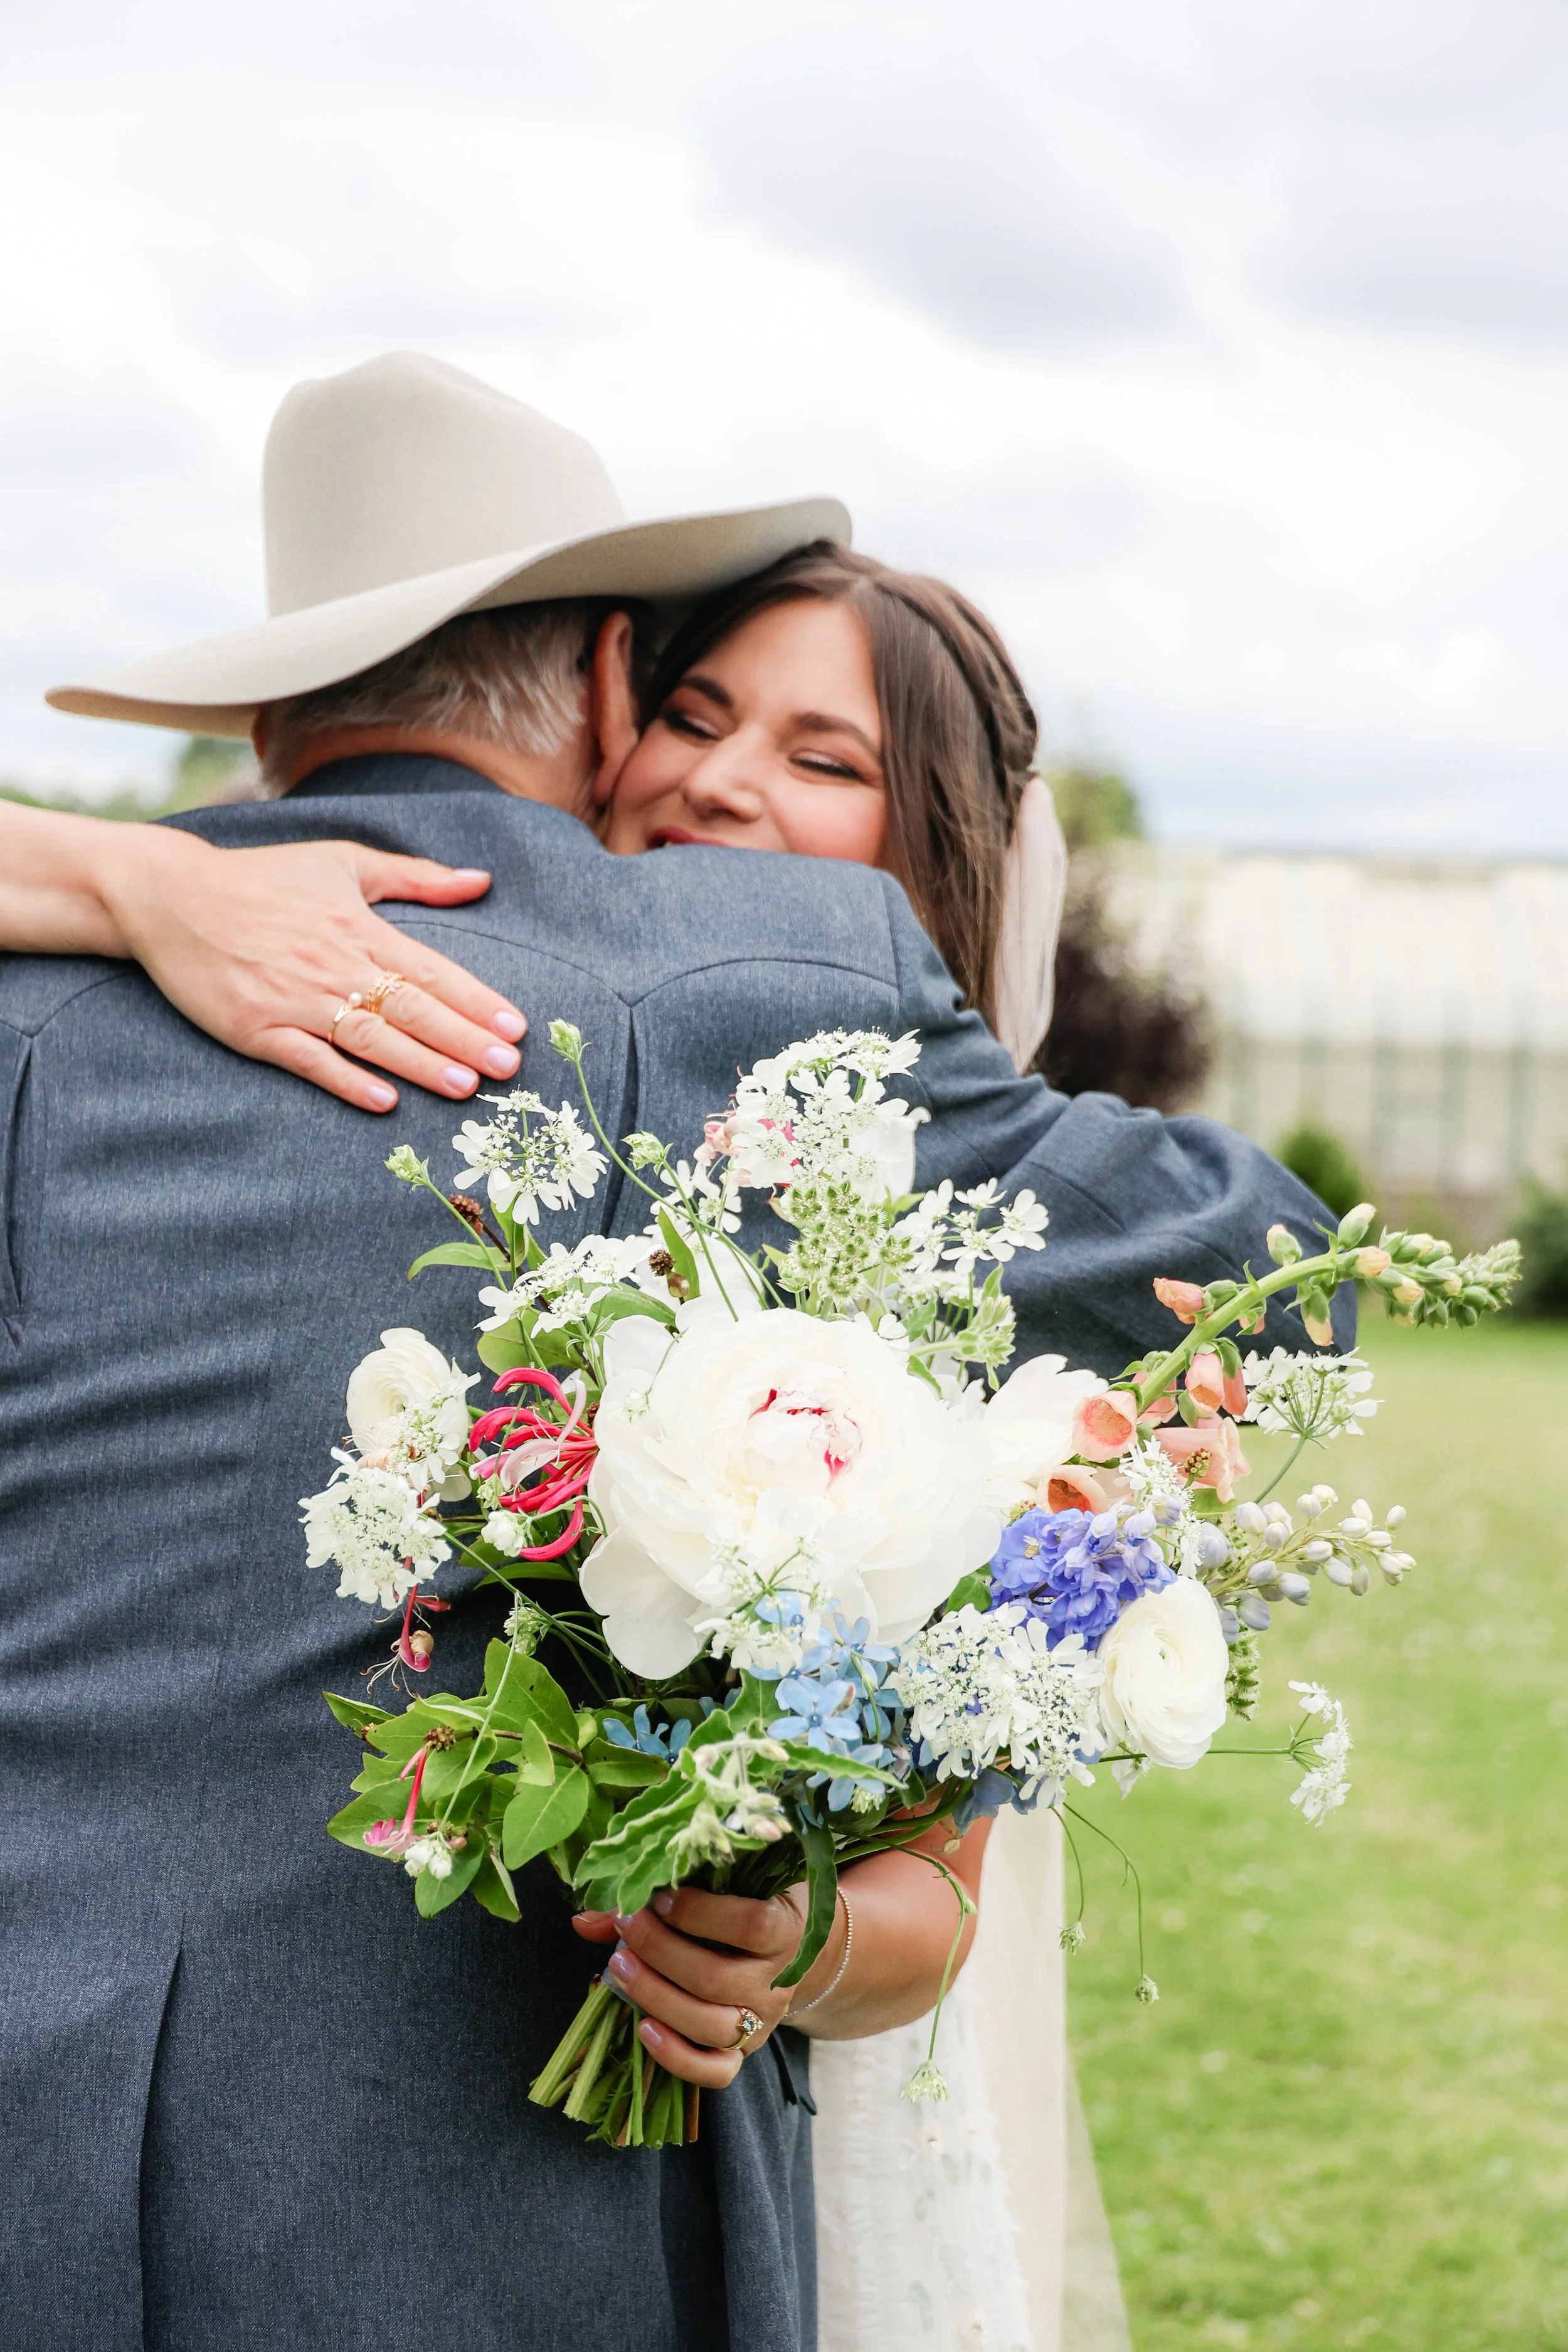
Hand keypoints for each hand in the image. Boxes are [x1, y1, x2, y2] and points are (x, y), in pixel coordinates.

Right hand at [103, 830, 526, 1111]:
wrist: (169, 895)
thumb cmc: (262, 878)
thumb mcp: (341, 862)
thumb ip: (414, 877)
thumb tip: (480, 881)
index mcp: (356, 925)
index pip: (430, 968)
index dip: (475, 999)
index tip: (515, 1026)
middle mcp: (331, 963)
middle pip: (410, 1006)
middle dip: (463, 1038)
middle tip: (508, 1067)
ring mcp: (292, 998)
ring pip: (368, 1037)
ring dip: (419, 1064)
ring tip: (464, 1087)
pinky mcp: (255, 1028)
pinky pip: (309, 1059)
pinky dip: (346, 1080)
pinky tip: (383, 1101)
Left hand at [572, 1886, 807, 2088]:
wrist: (792, 1947)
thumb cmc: (750, 1901)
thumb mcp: (727, 1883)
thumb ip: (663, 1894)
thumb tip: (583, 1918)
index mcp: (786, 1929)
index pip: (751, 1926)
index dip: (699, 1914)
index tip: (658, 1897)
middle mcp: (778, 1981)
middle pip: (715, 1978)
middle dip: (659, 1951)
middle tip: (625, 1925)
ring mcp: (761, 2021)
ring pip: (710, 2025)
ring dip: (655, 1997)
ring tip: (618, 1967)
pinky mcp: (745, 2051)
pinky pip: (715, 2072)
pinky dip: (676, 2057)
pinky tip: (642, 2029)